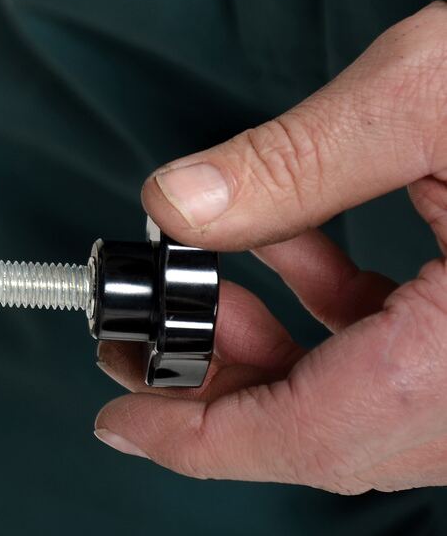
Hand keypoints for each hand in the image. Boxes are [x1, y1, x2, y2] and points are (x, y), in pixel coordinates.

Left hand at [94, 1, 446, 492]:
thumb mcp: (433, 95)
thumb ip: (297, 161)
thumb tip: (179, 206)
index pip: (321, 436)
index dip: (203, 439)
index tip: (121, 418)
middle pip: (346, 429)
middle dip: (231, 380)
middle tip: (150, 323)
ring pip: (385, 404)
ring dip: (288, 347)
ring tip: (221, 271)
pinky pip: (430, 364)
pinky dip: (355, 318)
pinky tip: (307, 250)